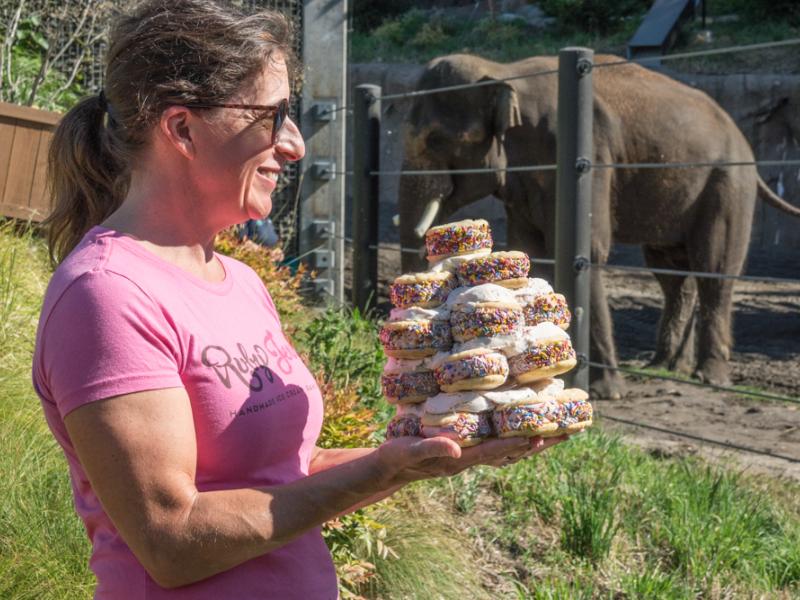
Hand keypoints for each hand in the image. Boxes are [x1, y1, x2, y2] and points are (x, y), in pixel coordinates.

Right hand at [373, 434, 569, 486]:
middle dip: (537, 443)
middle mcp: (470, 459)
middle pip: (510, 453)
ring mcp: (469, 455)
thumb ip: (432, 449)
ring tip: (556, 428)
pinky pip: (496, 443)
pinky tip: (523, 427)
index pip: (494, 452)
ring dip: (531, 440)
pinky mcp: (465, 449)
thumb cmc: (397, 457)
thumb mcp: (408, 450)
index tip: (539, 435)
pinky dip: (513, 436)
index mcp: (459, 460)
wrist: (391, 467)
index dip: (516, 444)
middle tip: (566, 433)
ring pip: (507, 449)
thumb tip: (456, 450)